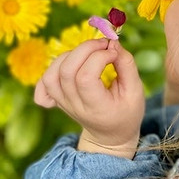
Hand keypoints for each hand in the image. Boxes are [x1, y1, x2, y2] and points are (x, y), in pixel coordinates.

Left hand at [34, 39, 144, 158]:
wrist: (110, 134)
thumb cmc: (126, 111)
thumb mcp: (135, 91)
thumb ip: (126, 65)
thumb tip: (113, 43)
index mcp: (97, 107)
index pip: (86, 77)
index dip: (99, 57)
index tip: (114, 52)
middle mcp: (75, 106)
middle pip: (66, 71)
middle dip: (85, 49)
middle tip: (103, 44)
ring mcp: (63, 103)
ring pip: (52, 74)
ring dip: (70, 55)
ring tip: (88, 53)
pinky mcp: (57, 99)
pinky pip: (44, 83)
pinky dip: (51, 69)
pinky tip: (68, 64)